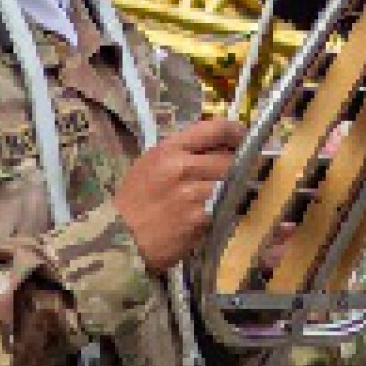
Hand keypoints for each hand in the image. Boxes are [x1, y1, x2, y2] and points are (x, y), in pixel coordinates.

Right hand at [114, 118, 242, 273]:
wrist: (121, 235)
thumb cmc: (134, 199)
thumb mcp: (151, 163)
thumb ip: (182, 153)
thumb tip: (217, 148)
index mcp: (170, 149)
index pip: (216, 129)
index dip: (237, 132)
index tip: (244, 139)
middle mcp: (182, 167)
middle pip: (231, 159)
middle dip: (242, 166)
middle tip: (245, 171)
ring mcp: (193, 194)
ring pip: (233, 185)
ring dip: (237, 189)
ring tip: (233, 194)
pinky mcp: (200, 219)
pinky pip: (226, 207)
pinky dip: (229, 209)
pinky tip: (222, 212)